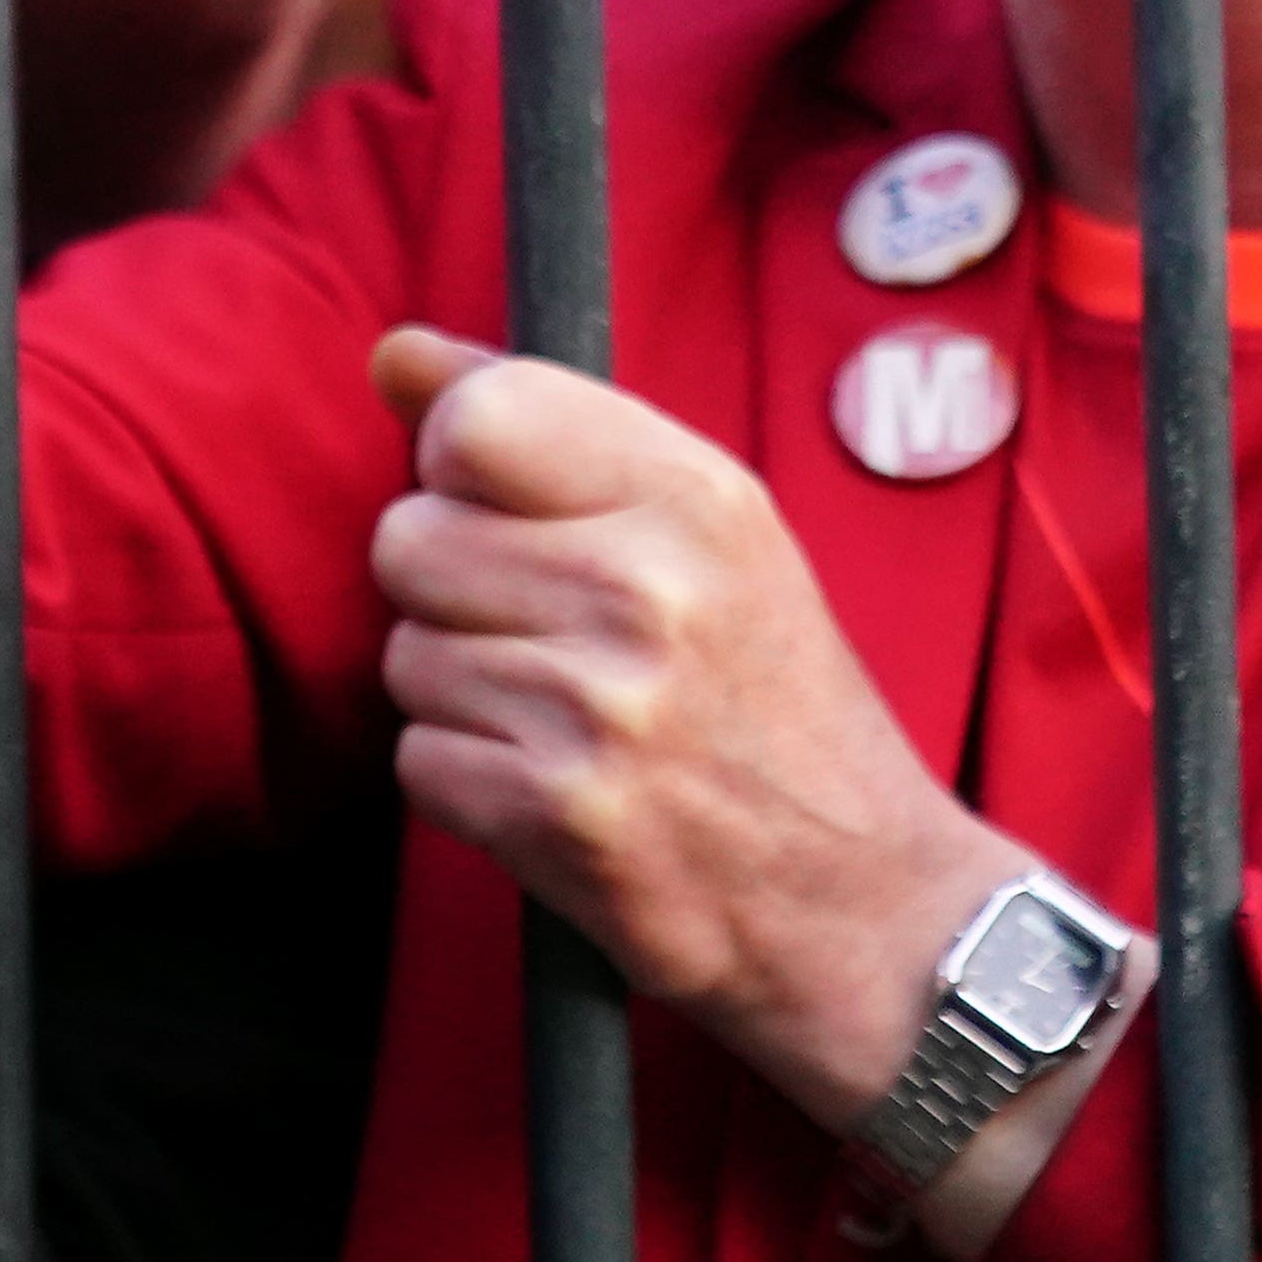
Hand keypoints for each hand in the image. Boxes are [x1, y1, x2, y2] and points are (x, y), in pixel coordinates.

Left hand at [365, 329, 1077, 1217]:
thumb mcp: (713, 533)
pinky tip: (553, 791)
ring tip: (565, 721)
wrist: (866, 908)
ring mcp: (599, 707)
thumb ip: (552, 428)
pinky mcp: (555, 816)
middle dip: (451, 589)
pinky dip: (466, 783)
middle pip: (410, 536)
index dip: (461, 464)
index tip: (507, 507)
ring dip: (460, 694)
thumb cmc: (776, 704)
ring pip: (406, 653)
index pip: (478, 414)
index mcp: (696, 495)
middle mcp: (646, 587)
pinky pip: (417, 761)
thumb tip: (394, 352)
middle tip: (547, 635)